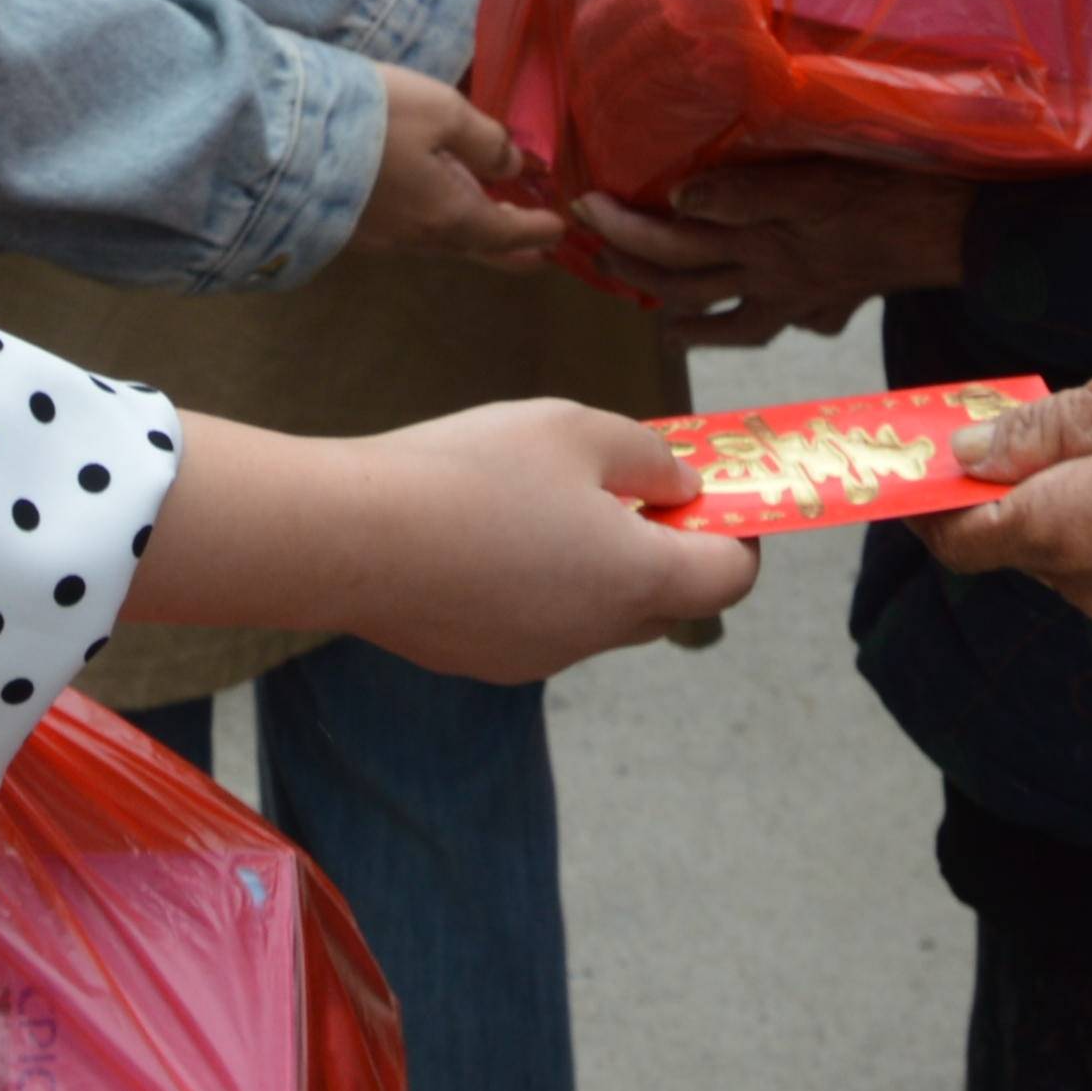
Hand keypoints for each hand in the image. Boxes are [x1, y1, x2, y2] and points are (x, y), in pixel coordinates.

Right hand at [323, 401, 765, 680]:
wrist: (352, 538)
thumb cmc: (471, 471)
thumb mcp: (577, 430)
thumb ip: (649, 458)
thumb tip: (681, 489)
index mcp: (638, 579)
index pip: (732, 578)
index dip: (740, 533)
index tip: (716, 494)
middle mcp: (599, 633)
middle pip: (669, 603)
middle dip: (668, 550)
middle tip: (632, 490)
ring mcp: (541, 656)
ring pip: (600, 614)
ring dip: (600, 568)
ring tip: (546, 502)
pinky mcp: (486, 659)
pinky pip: (540, 622)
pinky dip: (540, 585)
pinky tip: (487, 535)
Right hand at [352, 65, 562, 270]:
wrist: (281, 143)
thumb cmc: (374, 121)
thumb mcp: (442, 112)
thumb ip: (485, 140)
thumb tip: (514, 165)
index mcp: (451, 216)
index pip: (507, 233)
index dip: (538, 231)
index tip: (561, 230)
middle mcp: (420, 238)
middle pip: (476, 248)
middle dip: (511, 251)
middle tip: (539, 257)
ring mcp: (382, 239)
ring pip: (441, 241)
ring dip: (473, 233)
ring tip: (490, 223)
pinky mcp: (352, 228)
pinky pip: (411, 232)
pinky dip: (438, 224)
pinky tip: (434, 207)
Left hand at [573, 159, 974, 338]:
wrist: (947, 228)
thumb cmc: (885, 188)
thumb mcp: (815, 177)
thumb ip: (745, 193)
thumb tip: (679, 201)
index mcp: (760, 239)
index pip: (671, 239)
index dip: (622, 227)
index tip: (585, 206)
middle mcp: (767, 275)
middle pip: (681, 279)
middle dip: (628, 262)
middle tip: (593, 240)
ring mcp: (791, 297)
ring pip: (713, 312)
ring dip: (667, 305)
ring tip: (633, 293)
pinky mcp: (817, 306)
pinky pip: (757, 327)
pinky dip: (723, 328)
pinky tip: (705, 326)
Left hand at [914, 346, 1091, 639]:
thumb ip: (1029, 435)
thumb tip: (962, 454)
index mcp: (1063, 530)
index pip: (961, 541)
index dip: (929, 511)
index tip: (916, 482)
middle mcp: (1091, 588)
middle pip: (1016, 548)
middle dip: (1011, 499)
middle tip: (1028, 438)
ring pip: (1067, 564)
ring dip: (1067, 518)